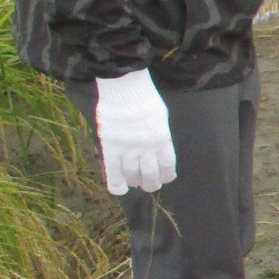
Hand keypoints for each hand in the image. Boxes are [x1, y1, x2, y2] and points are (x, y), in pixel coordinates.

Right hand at [94, 69, 175, 196]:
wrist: (123, 88)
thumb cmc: (144, 99)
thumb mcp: (161, 118)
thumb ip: (159, 136)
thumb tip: (158, 151)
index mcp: (163, 140)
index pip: (168, 167)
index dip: (167, 176)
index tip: (165, 178)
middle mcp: (147, 148)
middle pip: (151, 176)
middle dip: (151, 183)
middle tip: (148, 183)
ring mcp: (128, 149)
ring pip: (133, 176)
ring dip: (135, 182)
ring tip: (134, 182)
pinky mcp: (111, 148)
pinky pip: (113, 172)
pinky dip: (116, 184)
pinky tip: (120, 189)